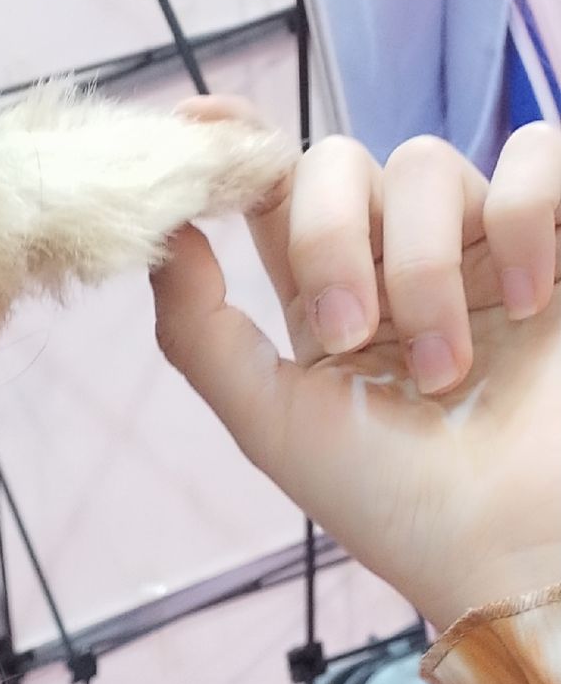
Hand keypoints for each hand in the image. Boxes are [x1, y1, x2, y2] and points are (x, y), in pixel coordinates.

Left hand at [148, 96, 560, 631]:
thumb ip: (203, 337)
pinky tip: (523, 304)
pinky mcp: (556, 240)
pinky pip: (536, 155)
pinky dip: (522, 217)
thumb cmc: (396, 506)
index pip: (276, 194)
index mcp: (325, 297)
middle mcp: (397, 260)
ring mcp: (477, 244)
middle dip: (330, 240)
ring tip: (447, 372)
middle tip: (350, 336)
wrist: (506, 550)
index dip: (236, 151)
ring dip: (422, 270)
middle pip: (337, 163)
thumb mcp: (274, 425)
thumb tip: (161, 237)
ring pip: (426, 164)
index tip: (199, 134)